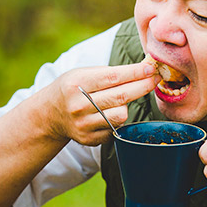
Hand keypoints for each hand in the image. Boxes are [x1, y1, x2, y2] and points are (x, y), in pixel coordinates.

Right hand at [40, 62, 160, 145]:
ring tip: (121, 98)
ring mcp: (83, 125)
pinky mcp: (89, 139)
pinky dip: (118, 118)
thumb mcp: (83, 73)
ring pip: (122, 114)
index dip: (136, 72)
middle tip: (156, 78)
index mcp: (76, 84)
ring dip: (128, 104)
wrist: (50, 114)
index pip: (113, 77)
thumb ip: (111, 72)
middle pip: (121, 96)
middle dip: (144, 85)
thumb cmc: (74, 88)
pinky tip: (111, 112)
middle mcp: (78, 106)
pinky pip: (116, 127)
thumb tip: (145, 68)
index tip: (152, 67)